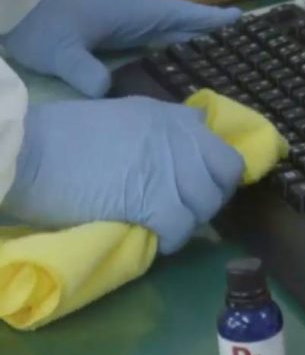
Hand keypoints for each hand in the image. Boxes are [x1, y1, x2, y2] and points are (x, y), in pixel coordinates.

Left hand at [0, 0, 240, 97]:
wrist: (21, 21)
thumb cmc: (43, 31)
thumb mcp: (60, 51)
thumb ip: (81, 69)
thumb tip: (105, 89)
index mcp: (133, 15)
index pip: (178, 14)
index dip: (208, 19)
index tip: (240, 21)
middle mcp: (140, 19)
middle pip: (185, 23)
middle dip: (214, 33)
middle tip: (246, 46)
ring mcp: (133, 29)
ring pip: (176, 34)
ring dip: (201, 43)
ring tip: (230, 58)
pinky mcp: (126, 41)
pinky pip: (163, 45)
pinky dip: (182, 52)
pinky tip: (192, 69)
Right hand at [2, 98, 243, 253]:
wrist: (29, 151)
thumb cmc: (65, 135)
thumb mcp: (124, 115)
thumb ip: (161, 128)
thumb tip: (189, 135)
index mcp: (173, 117)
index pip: (224, 149)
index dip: (218, 174)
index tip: (204, 187)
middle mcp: (180, 138)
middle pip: (225, 178)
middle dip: (211, 198)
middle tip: (187, 210)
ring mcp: (171, 168)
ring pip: (207, 205)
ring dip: (191, 220)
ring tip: (168, 225)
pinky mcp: (154, 200)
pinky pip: (183, 228)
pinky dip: (173, 240)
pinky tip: (159, 239)